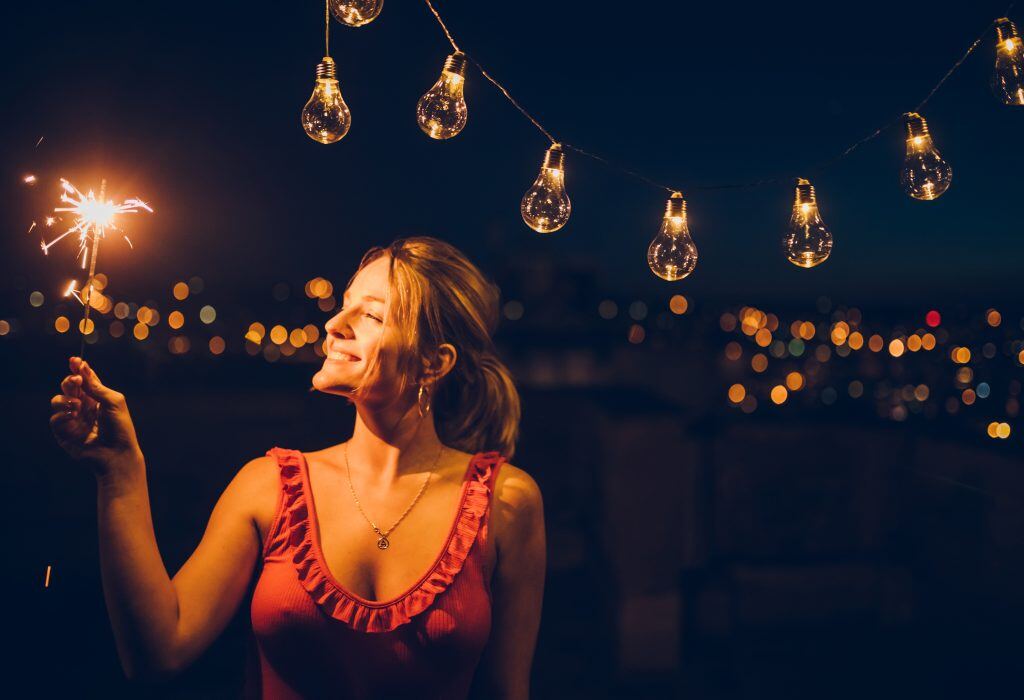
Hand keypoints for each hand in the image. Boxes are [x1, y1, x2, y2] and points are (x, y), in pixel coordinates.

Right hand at [49, 357, 142, 476]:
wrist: (117, 453)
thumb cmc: (120, 428)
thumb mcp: (113, 401)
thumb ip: (96, 386)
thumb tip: (82, 367)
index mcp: (97, 398)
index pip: (84, 380)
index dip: (78, 369)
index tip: (74, 360)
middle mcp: (83, 407)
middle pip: (68, 386)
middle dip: (70, 381)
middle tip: (76, 380)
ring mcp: (73, 419)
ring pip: (57, 400)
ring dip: (65, 399)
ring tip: (77, 405)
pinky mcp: (64, 433)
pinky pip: (55, 419)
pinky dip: (62, 415)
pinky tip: (73, 416)